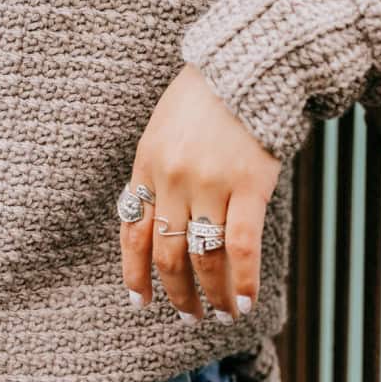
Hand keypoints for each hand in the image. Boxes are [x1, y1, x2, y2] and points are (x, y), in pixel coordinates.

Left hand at [121, 63, 281, 321]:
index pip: (132, 230)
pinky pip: (242, 246)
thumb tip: (158, 219)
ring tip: (221, 315)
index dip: (135, 272)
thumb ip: (159, 172)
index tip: (141, 301)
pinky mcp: (248, 185)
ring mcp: (209, 183)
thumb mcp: (164, 129)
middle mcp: (172, 178)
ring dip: (211, 295)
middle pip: (167, 252)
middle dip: (176, 293)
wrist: (246, 65)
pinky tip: (247, 301)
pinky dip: (244, 280)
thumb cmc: (206, 96)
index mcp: (147, 163)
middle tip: (188, 316)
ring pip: (203, 257)